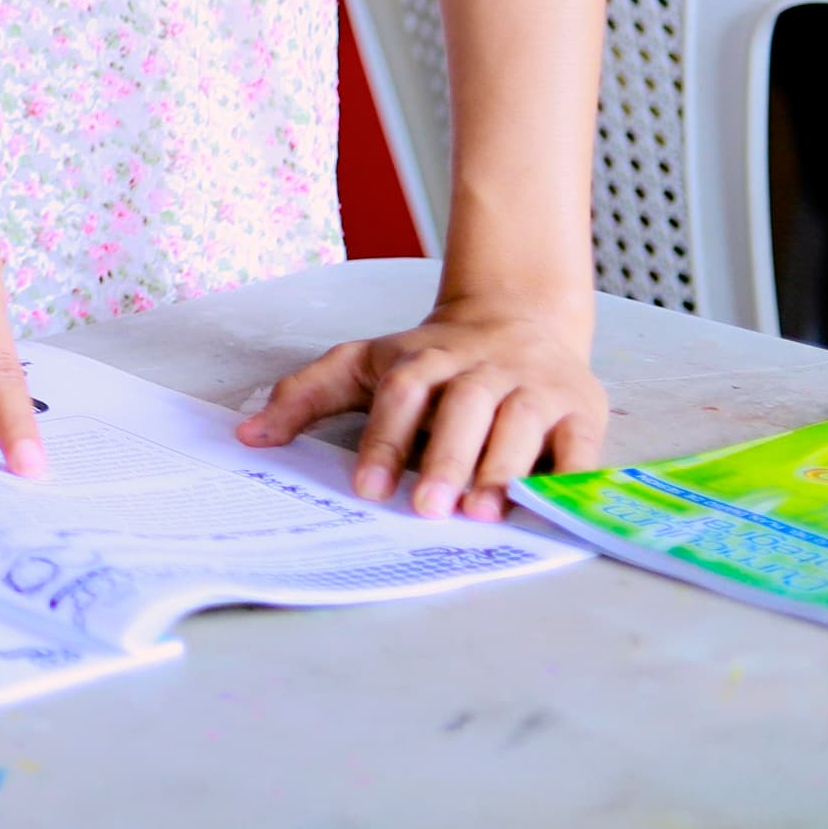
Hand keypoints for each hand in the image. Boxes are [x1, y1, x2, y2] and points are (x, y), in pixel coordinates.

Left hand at [238, 298, 605, 519]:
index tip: (366, 488)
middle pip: (462, 410)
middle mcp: (480, 369)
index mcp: (423, 359)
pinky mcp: (581, 407)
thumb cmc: (432, 357)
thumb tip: (247, 436)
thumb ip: (306, 396)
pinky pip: (580, 442)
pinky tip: (555, 504)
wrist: (517, 315)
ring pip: (520, 423)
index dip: (383, 441)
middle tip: (428, 509)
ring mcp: (534, 386)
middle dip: (445, 460)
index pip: (400, 396)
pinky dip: (571, 472)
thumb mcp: (363, 364)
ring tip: (482, 513)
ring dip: (502, 469)